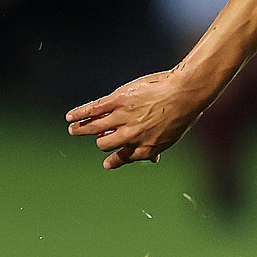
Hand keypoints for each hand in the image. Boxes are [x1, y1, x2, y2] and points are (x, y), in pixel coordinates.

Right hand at [67, 69, 209, 168]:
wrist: (185, 93)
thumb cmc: (184, 112)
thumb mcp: (172, 136)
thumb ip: (157, 147)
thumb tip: (154, 160)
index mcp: (145, 148)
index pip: (124, 157)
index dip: (115, 160)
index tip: (108, 163)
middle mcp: (131, 136)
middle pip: (105, 144)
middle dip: (99, 142)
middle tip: (92, 137)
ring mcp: (123, 118)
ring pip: (94, 128)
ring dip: (80, 129)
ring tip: (72, 129)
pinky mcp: (118, 101)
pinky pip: (94, 110)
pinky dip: (80, 113)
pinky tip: (70, 116)